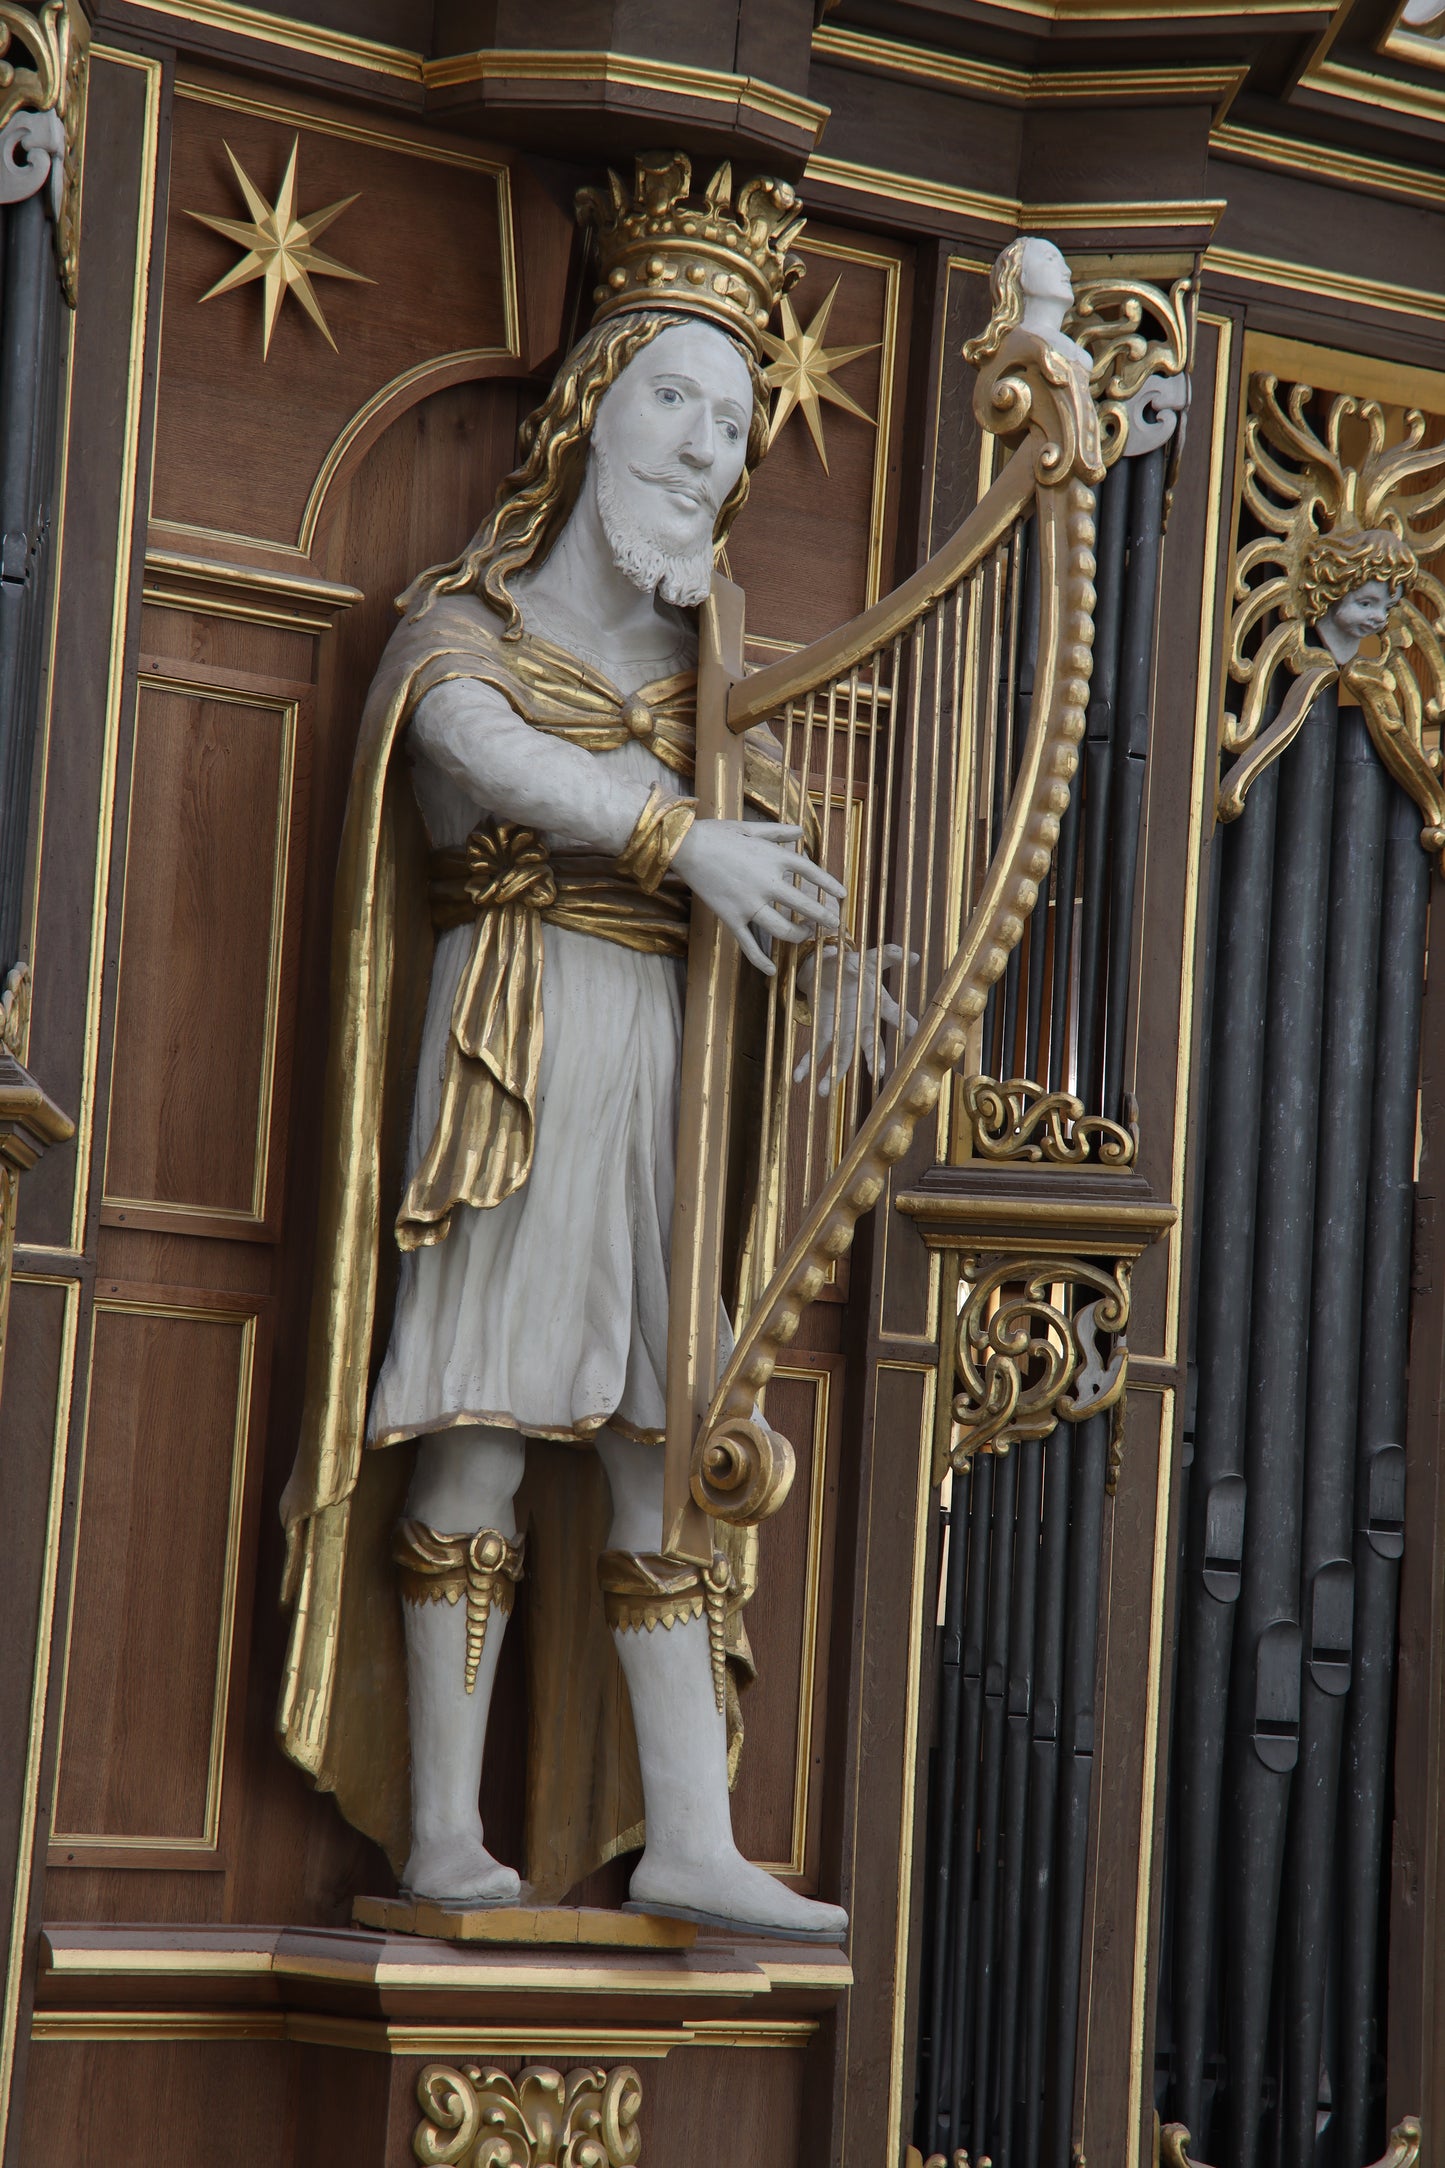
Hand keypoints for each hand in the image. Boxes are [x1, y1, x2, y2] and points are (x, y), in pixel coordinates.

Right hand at [672, 819, 844, 975]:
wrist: (686, 847)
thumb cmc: (718, 834)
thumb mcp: (750, 827)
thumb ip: (778, 832)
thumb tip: (800, 831)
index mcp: (774, 858)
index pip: (812, 873)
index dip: (830, 885)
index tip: (842, 895)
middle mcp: (767, 883)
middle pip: (804, 905)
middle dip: (823, 917)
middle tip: (834, 923)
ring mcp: (749, 903)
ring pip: (782, 929)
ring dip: (798, 936)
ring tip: (806, 936)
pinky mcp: (732, 918)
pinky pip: (749, 944)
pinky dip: (761, 960)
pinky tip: (772, 970)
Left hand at [793, 944, 917, 1094]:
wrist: (832, 971)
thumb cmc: (855, 967)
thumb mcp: (869, 959)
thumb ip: (887, 955)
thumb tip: (910, 954)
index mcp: (876, 1005)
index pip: (893, 1014)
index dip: (905, 1023)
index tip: (915, 1033)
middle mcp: (863, 1023)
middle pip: (870, 1043)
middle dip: (872, 1058)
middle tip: (875, 1074)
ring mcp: (844, 1031)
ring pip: (842, 1055)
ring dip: (834, 1073)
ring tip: (825, 1091)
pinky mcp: (825, 1032)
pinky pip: (816, 1050)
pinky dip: (807, 1064)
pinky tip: (798, 1077)